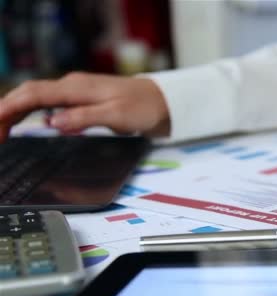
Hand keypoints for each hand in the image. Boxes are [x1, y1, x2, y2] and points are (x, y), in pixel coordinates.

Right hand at [0, 72, 169, 140]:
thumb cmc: (143, 107)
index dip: (9, 108)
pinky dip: (32, 113)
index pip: (33, 95)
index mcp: (77, 88)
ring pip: (37, 99)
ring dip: (16, 112)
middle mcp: (72, 87)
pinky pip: (49, 105)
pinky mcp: (82, 101)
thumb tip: (52, 122)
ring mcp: (77, 93)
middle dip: (5, 111)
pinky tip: (27, 125)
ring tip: (1, 130)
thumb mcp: (116, 115)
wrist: (164, 101)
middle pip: (29, 95)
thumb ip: (84, 117)